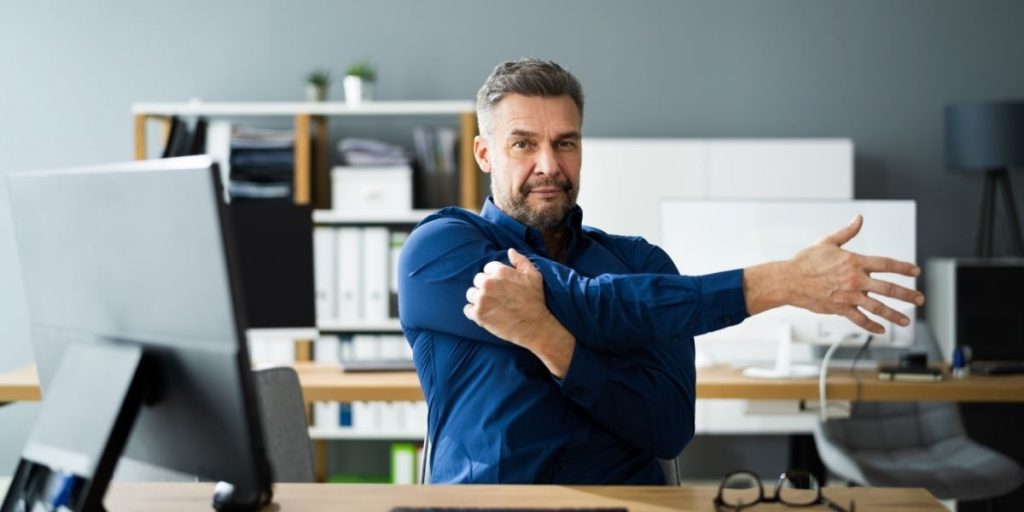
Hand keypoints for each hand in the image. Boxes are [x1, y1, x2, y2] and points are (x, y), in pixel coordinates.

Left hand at [464, 248, 574, 376]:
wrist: (534, 326)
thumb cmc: (535, 300)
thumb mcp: (534, 275)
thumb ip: (521, 260)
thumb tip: (510, 251)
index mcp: (500, 271)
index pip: (487, 268)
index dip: (495, 277)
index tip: (502, 286)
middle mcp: (488, 283)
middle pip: (477, 280)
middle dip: (485, 287)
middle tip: (496, 296)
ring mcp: (482, 299)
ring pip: (470, 294)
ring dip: (477, 299)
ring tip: (490, 305)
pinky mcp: (478, 314)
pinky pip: (467, 309)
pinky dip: (473, 312)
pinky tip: (485, 314)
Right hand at [745, 215, 924, 333]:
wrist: (788, 280)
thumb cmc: (805, 261)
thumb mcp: (827, 242)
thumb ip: (847, 232)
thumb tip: (858, 218)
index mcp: (854, 261)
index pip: (886, 264)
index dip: (903, 267)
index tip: (916, 272)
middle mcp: (855, 279)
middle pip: (888, 288)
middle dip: (907, 295)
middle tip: (920, 299)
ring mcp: (848, 296)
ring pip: (877, 307)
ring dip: (894, 315)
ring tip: (906, 321)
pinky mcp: (840, 308)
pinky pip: (859, 319)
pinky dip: (871, 325)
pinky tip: (880, 329)